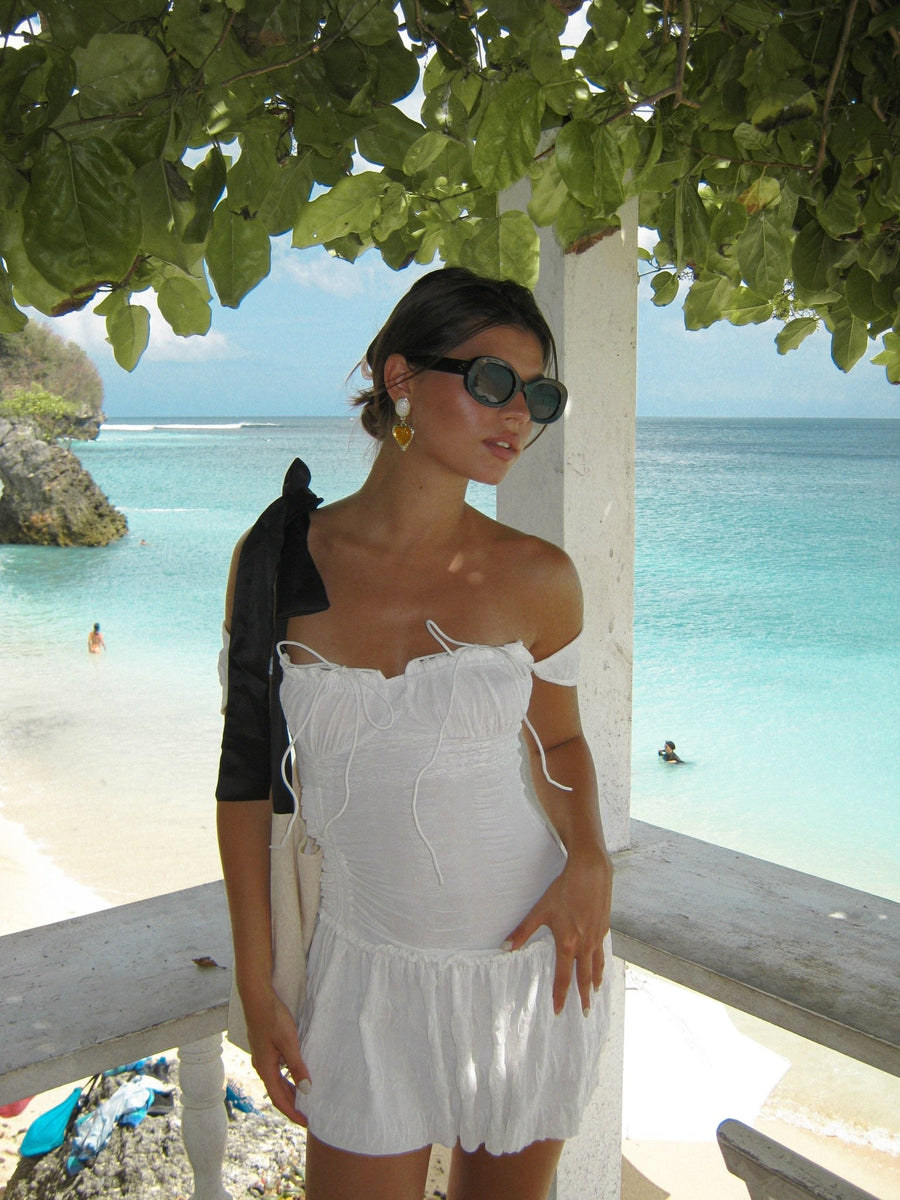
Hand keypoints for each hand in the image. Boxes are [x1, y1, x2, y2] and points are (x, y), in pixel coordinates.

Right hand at [244, 992, 310, 1124]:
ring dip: (289, 1092)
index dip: (292, 1113)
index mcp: (265, 1069)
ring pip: (276, 1082)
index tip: (306, 1122)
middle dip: (292, 1105)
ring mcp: (261, 1057)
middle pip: (277, 1093)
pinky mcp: (264, 1049)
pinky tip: (295, 1074)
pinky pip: (276, 1071)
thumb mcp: (289, 1042)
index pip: (279, 1099)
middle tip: (308, 1114)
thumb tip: (305, 1089)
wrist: (257, 999)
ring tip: (304, 1098)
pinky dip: (286, 1078)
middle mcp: (261, 1066)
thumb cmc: (272, 1019)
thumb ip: (297, 1066)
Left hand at [504, 852, 611, 1015]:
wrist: (591, 874)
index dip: (560, 996)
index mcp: (568, 944)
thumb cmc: (564, 890)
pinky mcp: (604, 928)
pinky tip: (600, 963)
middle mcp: (584, 945)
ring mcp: (596, 937)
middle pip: (584, 977)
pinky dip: (602, 963)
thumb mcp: (540, 910)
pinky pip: (602, 952)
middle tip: (585, 1012)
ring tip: (596, 992)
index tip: (559, 1011)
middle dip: (584, 996)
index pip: (563, 978)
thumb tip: (505, 947)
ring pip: (596, 966)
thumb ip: (523, 931)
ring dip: (595, 981)